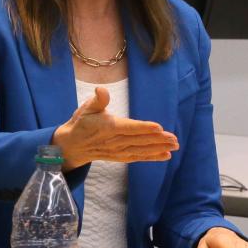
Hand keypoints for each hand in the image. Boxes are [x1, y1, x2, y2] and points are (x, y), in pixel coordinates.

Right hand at [51, 86, 178, 169]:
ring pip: (141, 150)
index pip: (128, 127)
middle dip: (157, 139)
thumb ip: (98, 100)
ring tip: (174, 146)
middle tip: (174, 138)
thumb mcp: (86, 108)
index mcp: (107, 127)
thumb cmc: (82, 123)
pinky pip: (138, 157)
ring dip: (158, 148)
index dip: (143, 128)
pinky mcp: (120, 156)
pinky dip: (152, 157)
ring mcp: (118, 150)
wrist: (73, 145)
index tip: (158, 127)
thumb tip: (101, 89)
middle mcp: (114, 141)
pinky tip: (165, 155)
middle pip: (138, 140)